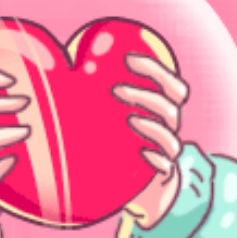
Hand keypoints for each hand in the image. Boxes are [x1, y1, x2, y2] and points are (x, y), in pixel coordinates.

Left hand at [112, 33, 186, 227]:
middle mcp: (169, 128)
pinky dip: (158, 160)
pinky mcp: (161, 175)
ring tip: (129, 119)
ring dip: (152, 126)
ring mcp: (167, 152)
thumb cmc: (119, 134)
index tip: (127, 58)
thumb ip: (97, 87)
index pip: (171, 83)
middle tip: (116, 90)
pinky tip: (142, 153)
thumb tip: (64, 64)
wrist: (137, 180)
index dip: (153, 67)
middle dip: (146, 95)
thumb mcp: (110, 110)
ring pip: (171, 138)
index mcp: (163, 107)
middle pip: (172, 107)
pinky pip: (167, 168)